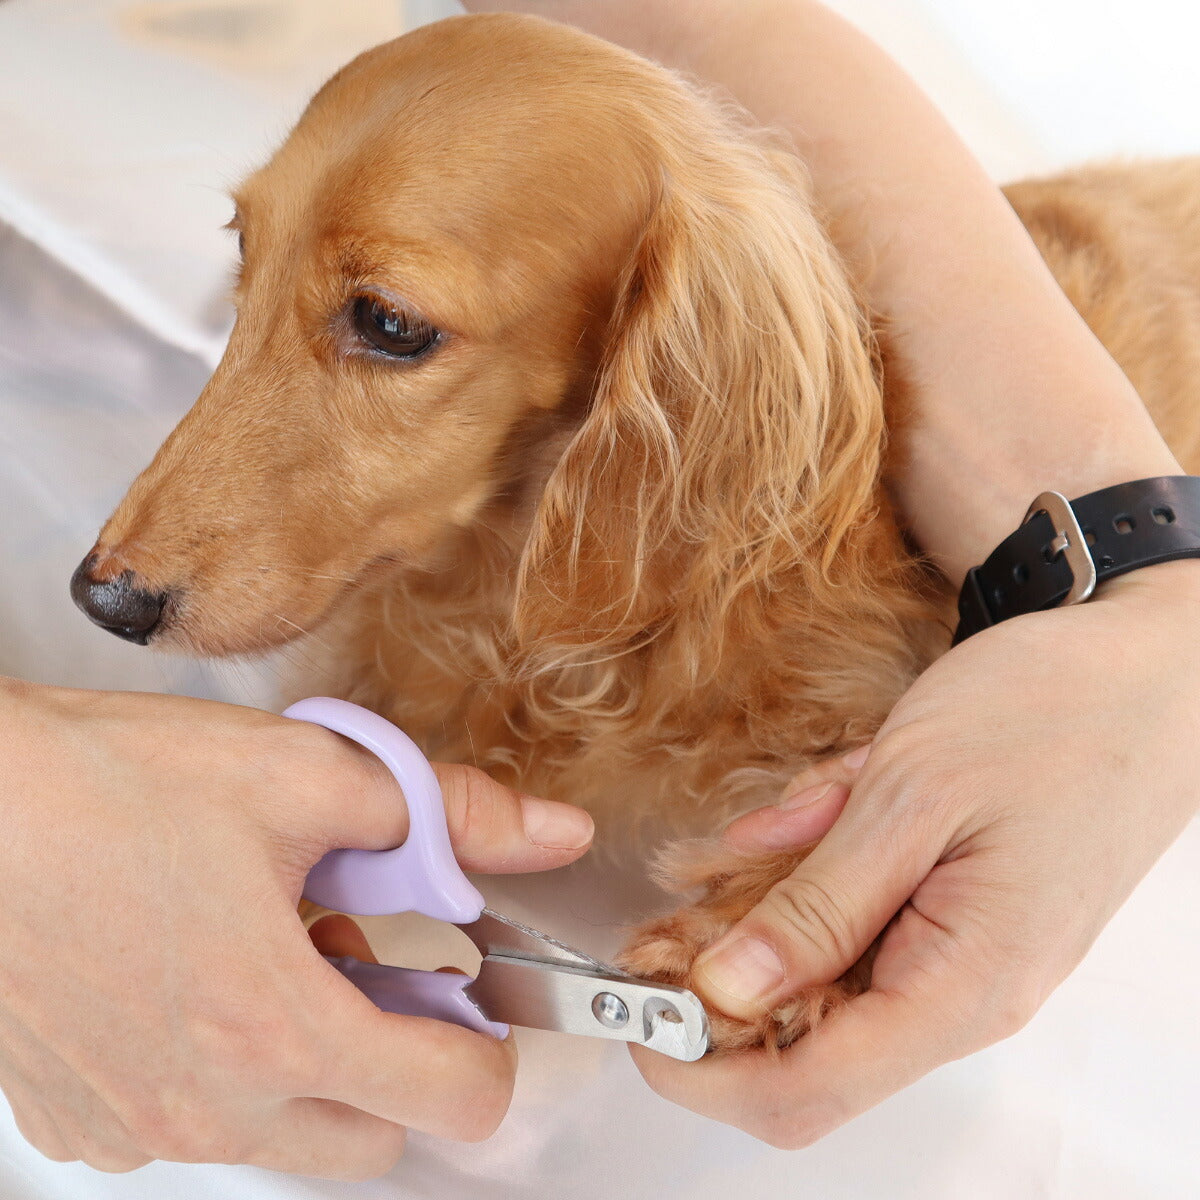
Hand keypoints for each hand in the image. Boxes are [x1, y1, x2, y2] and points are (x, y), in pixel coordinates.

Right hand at [0, 681, 592, 1176]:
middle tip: (366, 957)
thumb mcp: (307, 773)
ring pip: (279, 1137)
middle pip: (371, 1137)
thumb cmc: (108, 788)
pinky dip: (219, 1069)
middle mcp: (207, 1102)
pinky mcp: (76, 1117)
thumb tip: (552, 835)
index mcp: (281, 1026)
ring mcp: (135, 1122)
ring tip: (272, 949)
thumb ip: (451, 812)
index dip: (484, 1041)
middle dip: (396, 1058)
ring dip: (306, 1063)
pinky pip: (187, 1126)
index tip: (464, 986)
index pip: (452, 1100)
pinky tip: (196, 972)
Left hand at [631, 560, 1199, 1145]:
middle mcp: (962, 994)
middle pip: (806, 1051)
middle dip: (719, 991)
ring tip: (746, 848)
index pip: (805, 1090)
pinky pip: (856, 931)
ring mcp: (959, 959)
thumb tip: (726, 987)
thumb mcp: (911, 795)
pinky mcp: (951, 919)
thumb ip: (818, 901)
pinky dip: (807, 885)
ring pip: (825, 985)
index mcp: (962, 985)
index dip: (701, 1069)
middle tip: (671, 914)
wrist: (1147, 677)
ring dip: (764, 925)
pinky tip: (805, 823)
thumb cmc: (1050, 716)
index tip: (635, 1012)